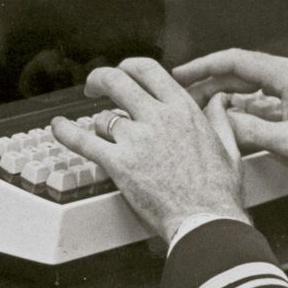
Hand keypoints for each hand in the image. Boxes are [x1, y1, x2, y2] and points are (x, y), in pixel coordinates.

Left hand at [50, 57, 248, 243]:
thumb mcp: (229, 148)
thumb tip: (219, 102)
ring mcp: (136, 139)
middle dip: (100, 79)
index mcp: (183, 110)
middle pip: (117, 81)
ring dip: (98, 123)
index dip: (128, 67)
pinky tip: (58, 127)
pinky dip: (66, 132)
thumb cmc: (219, 192)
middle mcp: (157, 118)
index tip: (122, 73)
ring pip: (103, 117)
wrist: (205, 221)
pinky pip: (83, 141)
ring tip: (99, 133)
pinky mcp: (118, 163)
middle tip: (94, 87)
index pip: (148, 70)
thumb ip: (220, 120)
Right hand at [174, 49, 287, 183]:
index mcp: (286, 75)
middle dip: (207, 81)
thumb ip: (253, 131)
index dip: (203, 66)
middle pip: (237, 71)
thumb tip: (223, 124)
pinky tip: (229, 118)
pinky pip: (259, 96)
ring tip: (200, 107)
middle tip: (184, 94)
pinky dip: (240, 104)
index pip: (234, 61)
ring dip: (222, 94)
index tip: (182, 74)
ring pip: (247, 84)